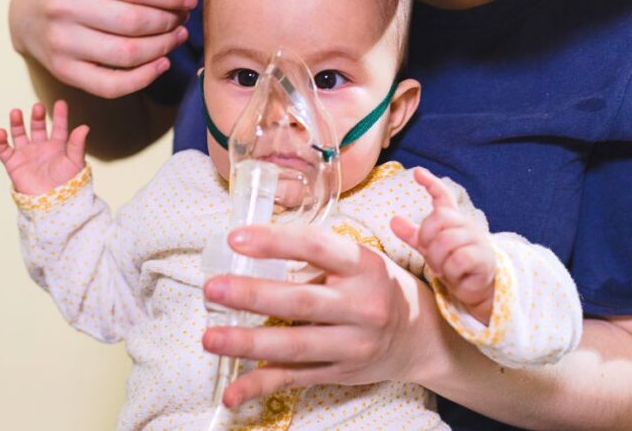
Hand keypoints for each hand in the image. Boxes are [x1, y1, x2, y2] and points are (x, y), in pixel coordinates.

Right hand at [0, 100, 88, 194]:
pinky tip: (1, 132)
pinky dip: (0, 141)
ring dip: (17, 123)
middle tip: (38, 107)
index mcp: (58, 146)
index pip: (59, 127)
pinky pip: (4, 150)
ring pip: (20, 134)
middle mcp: (42, 147)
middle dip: (37, 116)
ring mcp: (27, 154)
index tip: (61, 103)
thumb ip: (77, 144)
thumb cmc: (67, 183)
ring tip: (16, 112)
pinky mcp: (14, 164)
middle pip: (38, 127)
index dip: (60, 115)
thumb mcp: (74, 162)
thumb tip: (85, 127)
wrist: (52, 203)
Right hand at [8, 0, 197, 98]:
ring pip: (127, 54)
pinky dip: (143, 78)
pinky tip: (161, 63)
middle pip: (134, 22)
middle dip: (169, 21)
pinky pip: (112, 85)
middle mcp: (65, 7)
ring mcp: (62, 43)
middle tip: (182, 18)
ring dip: (162, 48)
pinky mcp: (64, 71)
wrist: (24, 10)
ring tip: (176, 37)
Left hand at [201, 224, 441, 407]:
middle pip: (301, 301)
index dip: (274, 241)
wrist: (421, 336)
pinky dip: (260, 385)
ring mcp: (353, 345)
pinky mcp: (341, 373)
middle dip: (252, 295)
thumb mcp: (360, 259)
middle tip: (213, 288)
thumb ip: (316, 256)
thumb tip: (253, 249)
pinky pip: (295, 379)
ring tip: (210, 338)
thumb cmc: (378, 286)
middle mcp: (361, 306)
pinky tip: (232, 392)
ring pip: (294, 345)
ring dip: (247, 343)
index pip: (316, 247)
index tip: (236, 239)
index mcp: (363, 266)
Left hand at [391, 167, 495, 323]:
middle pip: (439, 218)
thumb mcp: (429, 248)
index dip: (431, 183)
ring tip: (443, 268)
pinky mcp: (483, 258)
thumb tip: (393, 220)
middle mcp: (466, 224)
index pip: (443, 196)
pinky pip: (458, 260)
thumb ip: (413, 234)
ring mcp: (477, 240)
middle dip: (427, 237)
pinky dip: (450, 272)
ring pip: (447, 241)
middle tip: (429, 254)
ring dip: (438, 260)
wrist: (476, 287)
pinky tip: (454, 275)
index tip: (417, 172)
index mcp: (453, 219)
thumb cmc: (452, 262)